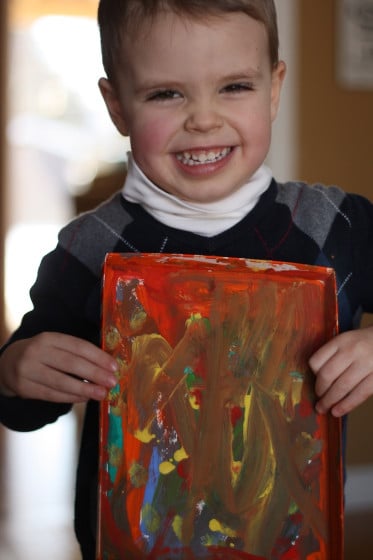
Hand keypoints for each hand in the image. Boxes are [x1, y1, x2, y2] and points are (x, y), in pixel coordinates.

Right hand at [0, 332, 117, 402]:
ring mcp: (28, 370)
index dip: (98, 356)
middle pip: (71, 364)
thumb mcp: (55, 345)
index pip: (78, 346)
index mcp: (49, 338)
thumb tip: (106, 366)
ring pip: (61, 382)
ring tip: (101, 394)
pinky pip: (52, 395)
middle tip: (112, 382)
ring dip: (85, 389)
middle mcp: (37, 352)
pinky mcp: (24, 388)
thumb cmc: (42, 354)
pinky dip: (71, 397)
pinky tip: (85, 398)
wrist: (8, 364)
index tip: (114, 366)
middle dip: (95, 373)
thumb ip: (76, 352)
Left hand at [309, 326, 372, 416]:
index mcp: (341, 341)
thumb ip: (335, 355)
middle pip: (327, 375)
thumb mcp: (349, 341)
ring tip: (323, 409)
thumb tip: (320, 380)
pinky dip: (346, 405)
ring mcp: (366, 363)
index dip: (313, 375)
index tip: (314, 384)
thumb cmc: (367, 343)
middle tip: (318, 401)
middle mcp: (352, 350)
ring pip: (342, 386)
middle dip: (320, 391)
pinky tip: (338, 411)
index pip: (317, 360)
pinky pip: (359, 394)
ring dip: (329, 401)